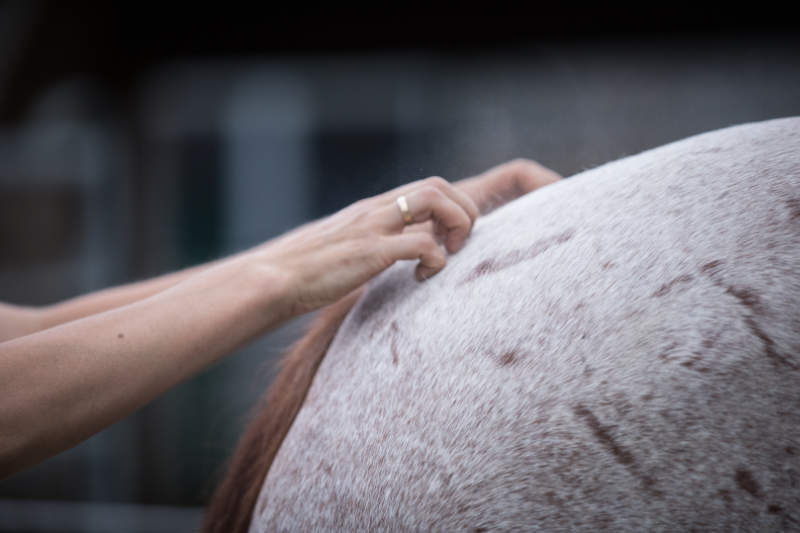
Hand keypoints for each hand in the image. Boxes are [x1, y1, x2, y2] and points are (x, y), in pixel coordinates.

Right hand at [257, 159, 560, 316]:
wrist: (272, 279)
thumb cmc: (305, 272)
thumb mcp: (343, 252)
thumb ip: (370, 248)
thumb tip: (391, 262)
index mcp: (372, 210)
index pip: (425, 187)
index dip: (453, 206)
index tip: (454, 238)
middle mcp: (375, 210)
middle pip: (437, 185)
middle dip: (463, 211)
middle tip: (457, 246)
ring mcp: (373, 227)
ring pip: (434, 199)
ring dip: (455, 225)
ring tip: (448, 255)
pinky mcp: (370, 251)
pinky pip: (421, 243)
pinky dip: (435, 260)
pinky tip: (422, 279)